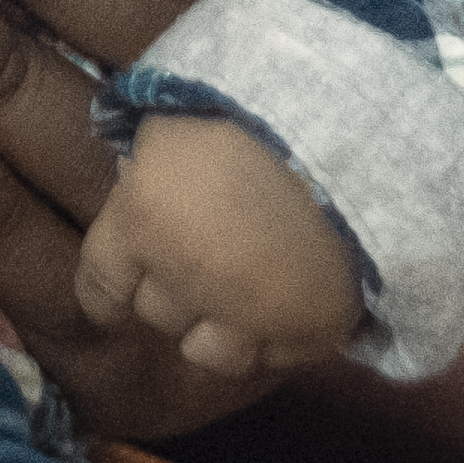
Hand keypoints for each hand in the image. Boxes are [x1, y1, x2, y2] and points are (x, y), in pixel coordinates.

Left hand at [74, 114, 365, 380]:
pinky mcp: (308, 332)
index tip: (129, 284)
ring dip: (225, 329)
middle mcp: (184, 279)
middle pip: (159, 317)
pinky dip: (282, 334)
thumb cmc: (260, 106)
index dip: (115, 290)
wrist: (364, 132)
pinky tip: (296, 293)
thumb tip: (131, 171)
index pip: (99, 290)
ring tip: (251, 290)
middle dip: (178, 294)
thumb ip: (148, 158)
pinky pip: (277, 356)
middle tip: (212, 258)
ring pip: (213, 354)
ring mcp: (247, 315)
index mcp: (140, 220)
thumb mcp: (180, 116)